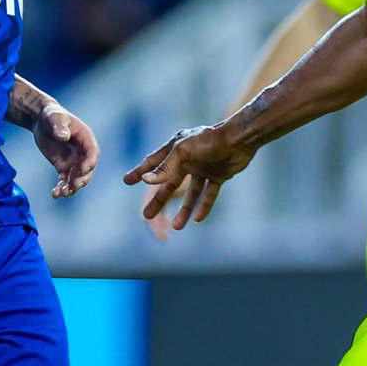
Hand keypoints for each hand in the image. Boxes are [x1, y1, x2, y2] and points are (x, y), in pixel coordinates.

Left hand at [33, 105, 99, 197]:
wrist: (41, 120)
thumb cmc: (51, 115)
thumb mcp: (55, 117)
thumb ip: (60, 126)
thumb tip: (63, 136)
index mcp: (86, 138)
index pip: (93, 152)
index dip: (90, 162)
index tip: (83, 170)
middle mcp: (83, 152)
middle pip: (88, 169)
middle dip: (82, 179)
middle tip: (73, 186)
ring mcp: (74, 161)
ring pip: (77, 178)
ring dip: (71, 187)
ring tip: (62, 194)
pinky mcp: (63, 167)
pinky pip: (65, 180)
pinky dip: (61, 188)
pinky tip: (55, 194)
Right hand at [123, 122, 258, 229]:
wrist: (239, 139)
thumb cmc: (210, 140)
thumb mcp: (183, 152)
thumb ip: (166, 167)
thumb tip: (146, 181)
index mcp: (176, 149)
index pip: (153, 162)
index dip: (140, 172)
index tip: (127, 181)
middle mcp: (188, 160)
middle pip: (170, 184)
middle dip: (159, 200)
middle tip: (147, 216)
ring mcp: (203, 168)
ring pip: (190, 193)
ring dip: (184, 210)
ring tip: (177, 227)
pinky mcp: (219, 175)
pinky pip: (209, 194)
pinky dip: (204, 206)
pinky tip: (198, 219)